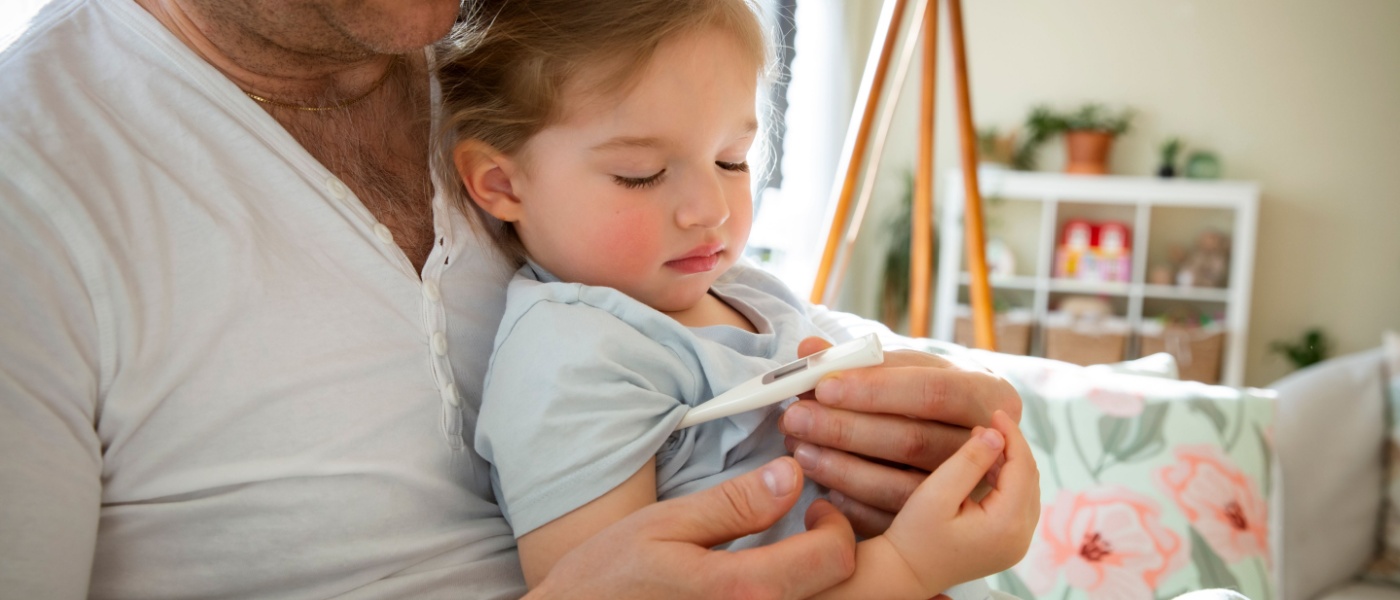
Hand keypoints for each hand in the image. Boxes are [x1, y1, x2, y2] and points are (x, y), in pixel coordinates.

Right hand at [528, 457, 855, 599]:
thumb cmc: (608, 580)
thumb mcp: (665, 525)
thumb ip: (735, 504)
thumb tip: (791, 474)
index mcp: (743, 591)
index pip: (835, 559)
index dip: (836, 526)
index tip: (815, 509)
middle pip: (836, 591)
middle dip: (831, 554)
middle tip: (808, 529)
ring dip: (813, 580)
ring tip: (788, 556)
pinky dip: (787, 597)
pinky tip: (766, 583)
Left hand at [780, 337, 1021, 536]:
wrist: (960, 434)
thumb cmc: (929, 394)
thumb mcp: (907, 367)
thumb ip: (859, 359)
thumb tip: (811, 348)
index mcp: (990, 397)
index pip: (934, 392)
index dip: (876, 390)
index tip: (823, 387)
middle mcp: (988, 449)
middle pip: (913, 441)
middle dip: (846, 430)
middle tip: (795, 418)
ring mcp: (968, 493)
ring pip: (901, 487)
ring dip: (842, 469)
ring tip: (799, 449)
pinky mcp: (942, 523)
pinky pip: (892, 520)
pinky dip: (853, 505)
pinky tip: (821, 488)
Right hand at [808, 410, 1038, 597]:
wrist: (905, 573)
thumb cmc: (914, 536)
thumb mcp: (936, 493)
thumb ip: (968, 462)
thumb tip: (997, 435)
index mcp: (1006, 525)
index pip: (1022, 468)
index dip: (1012, 435)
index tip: (995, 412)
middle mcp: (1020, 538)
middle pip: (1029, 479)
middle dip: (1012, 447)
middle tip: (988, 424)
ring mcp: (1017, 544)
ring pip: (1026, 490)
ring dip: (1010, 463)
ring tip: (984, 442)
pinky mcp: (1008, 544)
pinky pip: (1018, 504)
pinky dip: (1007, 482)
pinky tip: (985, 468)